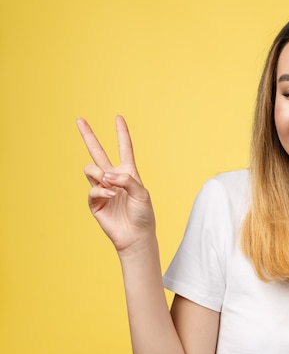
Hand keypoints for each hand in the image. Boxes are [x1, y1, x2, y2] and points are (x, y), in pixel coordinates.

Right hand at [77, 116, 155, 253]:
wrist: (136, 235)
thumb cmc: (143, 214)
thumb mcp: (142, 193)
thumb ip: (127, 180)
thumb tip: (107, 175)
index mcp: (128, 172)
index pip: (124, 148)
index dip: (122, 133)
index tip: (118, 117)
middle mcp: (113, 177)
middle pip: (98, 152)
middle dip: (88, 135)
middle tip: (79, 119)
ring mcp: (102, 188)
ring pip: (91, 169)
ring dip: (99, 174)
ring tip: (109, 184)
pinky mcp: (94, 201)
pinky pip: (92, 189)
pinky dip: (101, 190)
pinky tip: (110, 195)